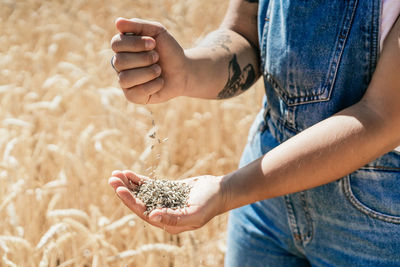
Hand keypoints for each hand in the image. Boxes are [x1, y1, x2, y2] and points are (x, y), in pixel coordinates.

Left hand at [108, 170, 226, 233]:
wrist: (220, 190)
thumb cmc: (210, 203)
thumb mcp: (195, 213)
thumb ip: (174, 217)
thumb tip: (152, 216)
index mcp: (167, 223)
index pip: (143, 213)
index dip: (130, 201)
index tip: (119, 189)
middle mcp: (162, 214)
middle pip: (138, 203)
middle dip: (124, 191)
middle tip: (112, 179)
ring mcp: (163, 201)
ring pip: (141, 194)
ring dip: (128, 185)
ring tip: (115, 174)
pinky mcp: (166, 191)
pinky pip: (148, 186)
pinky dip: (137, 180)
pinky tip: (127, 173)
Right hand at [110, 18, 188, 103]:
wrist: (184, 70)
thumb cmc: (168, 50)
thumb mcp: (157, 32)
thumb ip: (138, 25)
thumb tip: (117, 22)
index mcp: (122, 47)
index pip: (116, 44)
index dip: (135, 44)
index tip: (153, 43)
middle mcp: (120, 64)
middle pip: (120, 61)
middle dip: (144, 59)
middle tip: (157, 57)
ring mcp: (125, 81)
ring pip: (125, 79)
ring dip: (148, 73)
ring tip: (159, 70)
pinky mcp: (133, 96)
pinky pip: (135, 93)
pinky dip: (152, 85)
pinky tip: (160, 82)